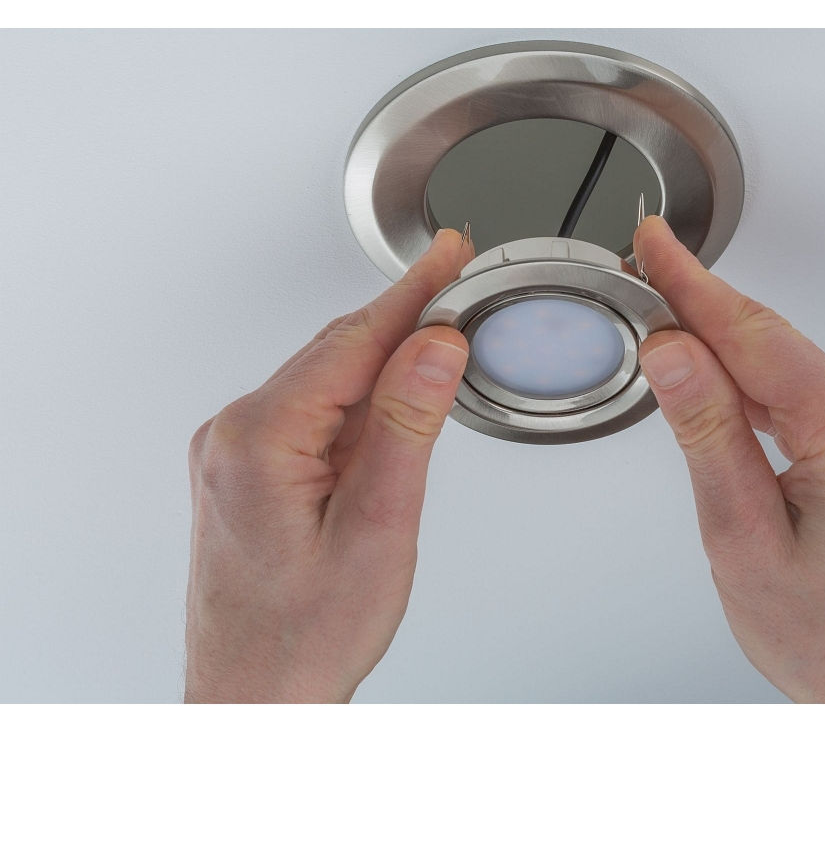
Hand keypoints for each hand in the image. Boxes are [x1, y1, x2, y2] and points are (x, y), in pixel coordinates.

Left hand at [185, 229, 472, 701]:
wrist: (257, 698)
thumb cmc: (305, 635)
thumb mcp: (377, 529)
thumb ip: (405, 428)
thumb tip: (432, 348)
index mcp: (259, 440)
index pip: (352, 342)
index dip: (411, 295)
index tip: (449, 257)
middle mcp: (236, 436)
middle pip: (337, 354)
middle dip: (403, 322)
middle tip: (457, 292)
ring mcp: (237, 453)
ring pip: (327, 382)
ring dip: (385, 365)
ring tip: (439, 354)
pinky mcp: (248, 470)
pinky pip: (313, 413)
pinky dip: (360, 403)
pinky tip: (394, 409)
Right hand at [634, 215, 824, 702]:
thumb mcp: (743, 537)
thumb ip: (707, 435)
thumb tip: (673, 356)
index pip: (752, 334)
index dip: (691, 284)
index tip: (655, 245)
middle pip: (770, 342)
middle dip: (701, 303)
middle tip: (648, 267)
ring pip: (787, 367)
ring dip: (724, 341)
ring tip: (669, 318)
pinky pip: (806, 395)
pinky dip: (754, 380)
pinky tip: (722, 377)